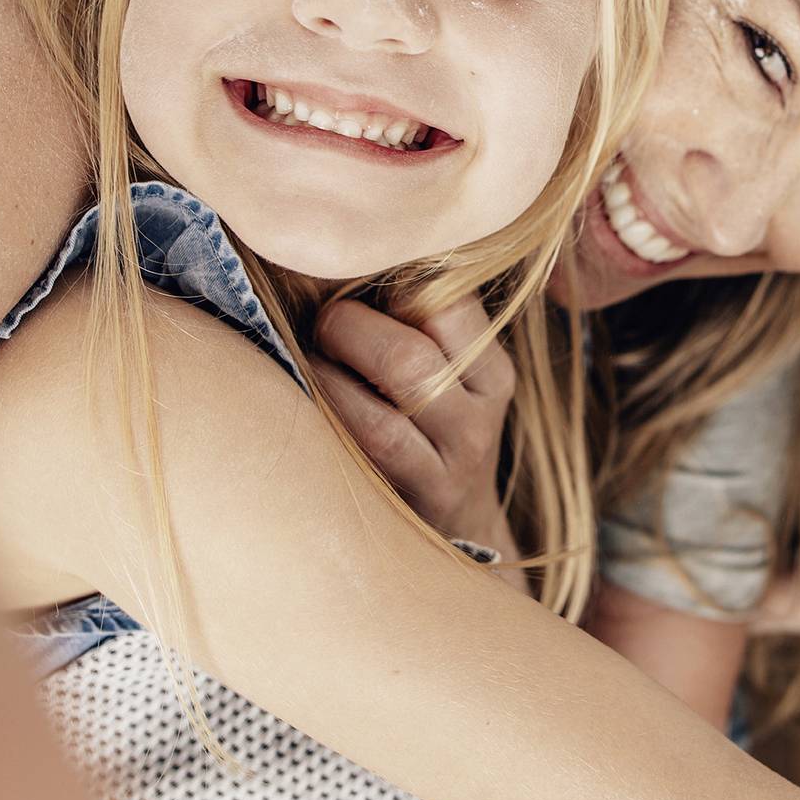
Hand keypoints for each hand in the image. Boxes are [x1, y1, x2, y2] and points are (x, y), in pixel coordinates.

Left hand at [314, 295, 515, 551]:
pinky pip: (367, 440)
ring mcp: (452, 462)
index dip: (394, 283)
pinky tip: (307, 400)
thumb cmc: (429, 437)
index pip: (449, 301)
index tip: (361, 291)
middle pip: (411, 352)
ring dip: (332, 367)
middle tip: (324, 327)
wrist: (457, 537)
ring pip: (389, 396)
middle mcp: (479, 417)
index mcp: (492, 374)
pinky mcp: (419, 497)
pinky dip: (328, 407)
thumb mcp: (449, 384)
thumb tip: (344, 262)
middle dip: (350, 326)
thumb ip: (416, 329)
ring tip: (312, 361)